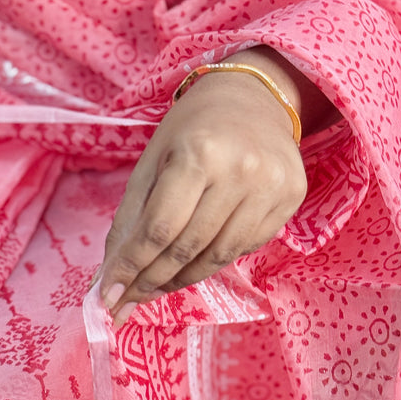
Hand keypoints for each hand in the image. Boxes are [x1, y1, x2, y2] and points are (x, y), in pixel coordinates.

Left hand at [99, 57, 313, 326]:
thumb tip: (109, 278)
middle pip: (188, 247)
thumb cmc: (193, 130)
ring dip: (181, 279)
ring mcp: (272, 187)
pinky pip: (245, 248)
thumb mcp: (152, 161)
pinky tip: (192, 264)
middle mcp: (241, 171)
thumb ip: (130, 219)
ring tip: (156, 286)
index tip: (108, 295)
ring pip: (218, 256)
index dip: (131, 267)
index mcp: (200, 154)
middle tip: (126, 299)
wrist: (253, 99)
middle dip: (151, 280)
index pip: (160, 228)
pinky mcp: (292, 199)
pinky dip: (213, 262)